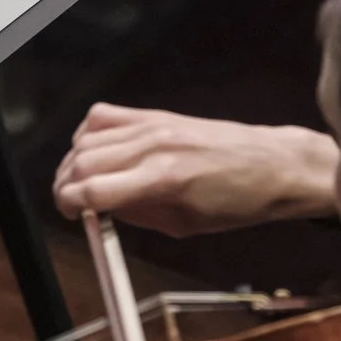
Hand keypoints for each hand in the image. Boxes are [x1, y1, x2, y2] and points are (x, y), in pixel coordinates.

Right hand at [53, 104, 337, 234]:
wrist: (274, 165)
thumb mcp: (185, 226)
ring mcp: (154, 125)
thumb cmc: (239, 201)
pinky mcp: (158, 115)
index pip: (91, 190)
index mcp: (162, 180)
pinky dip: (89, 135)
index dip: (69, 206)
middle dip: (66, 187)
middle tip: (72, 204)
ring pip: (86, 138)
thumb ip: (137, 215)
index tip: (71, 216)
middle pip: (81, 162)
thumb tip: (100, 210)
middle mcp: (153, 146)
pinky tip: (98, 153)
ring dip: (74, 163)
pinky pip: (105, 116)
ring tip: (83, 183)